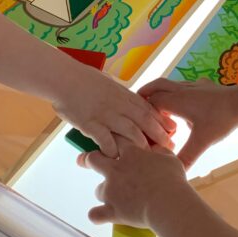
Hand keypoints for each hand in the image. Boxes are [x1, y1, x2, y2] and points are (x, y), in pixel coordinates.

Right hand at [56, 66, 174, 158]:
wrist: (64, 78)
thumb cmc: (84, 80)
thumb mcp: (108, 84)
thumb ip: (121, 95)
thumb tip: (131, 101)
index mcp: (123, 94)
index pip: (148, 108)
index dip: (161, 120)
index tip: (173, 129)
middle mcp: (118, 105)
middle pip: (144, 121)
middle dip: (159, 135)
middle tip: (170, 147)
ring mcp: (105, 115)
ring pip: (129, 131)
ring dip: (141, 144)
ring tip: (150, 156)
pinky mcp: (91, 124)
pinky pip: (105, 139)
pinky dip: (113, 149)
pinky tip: (118, 158)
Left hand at [86, 138, 189, 229]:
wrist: (167, 203)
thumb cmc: (172, 179)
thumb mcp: (169, 158)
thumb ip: (159, 150)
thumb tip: (154, 147)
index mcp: (131, 154)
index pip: (116, 139)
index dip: (113, 140)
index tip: (113, 142)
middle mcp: (116, 170)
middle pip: (93, 159)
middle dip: (93, 160)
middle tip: (96, 163)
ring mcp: (111, 191)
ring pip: (98, 190)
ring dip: (105, 192)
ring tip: (117, 198)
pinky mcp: (112, 210)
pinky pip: (95, 214)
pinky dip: (98, 215)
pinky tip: (101, 215)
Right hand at [139, 77, 237, 167]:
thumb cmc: (221, 119)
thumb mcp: (202, 141)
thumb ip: (187, 157)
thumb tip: (174, 171)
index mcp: (176, 101)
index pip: (150, 103)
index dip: (142, 113)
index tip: (137, 122)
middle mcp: (181, 90)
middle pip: (155, 87)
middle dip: (144, 94)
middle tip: (135, 105)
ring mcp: (192, 86)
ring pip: (169, 84)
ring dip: (159, 93)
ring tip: (155, 106)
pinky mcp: (203, 86)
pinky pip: (182, 86)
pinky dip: (175, 93)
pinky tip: (182, 103)